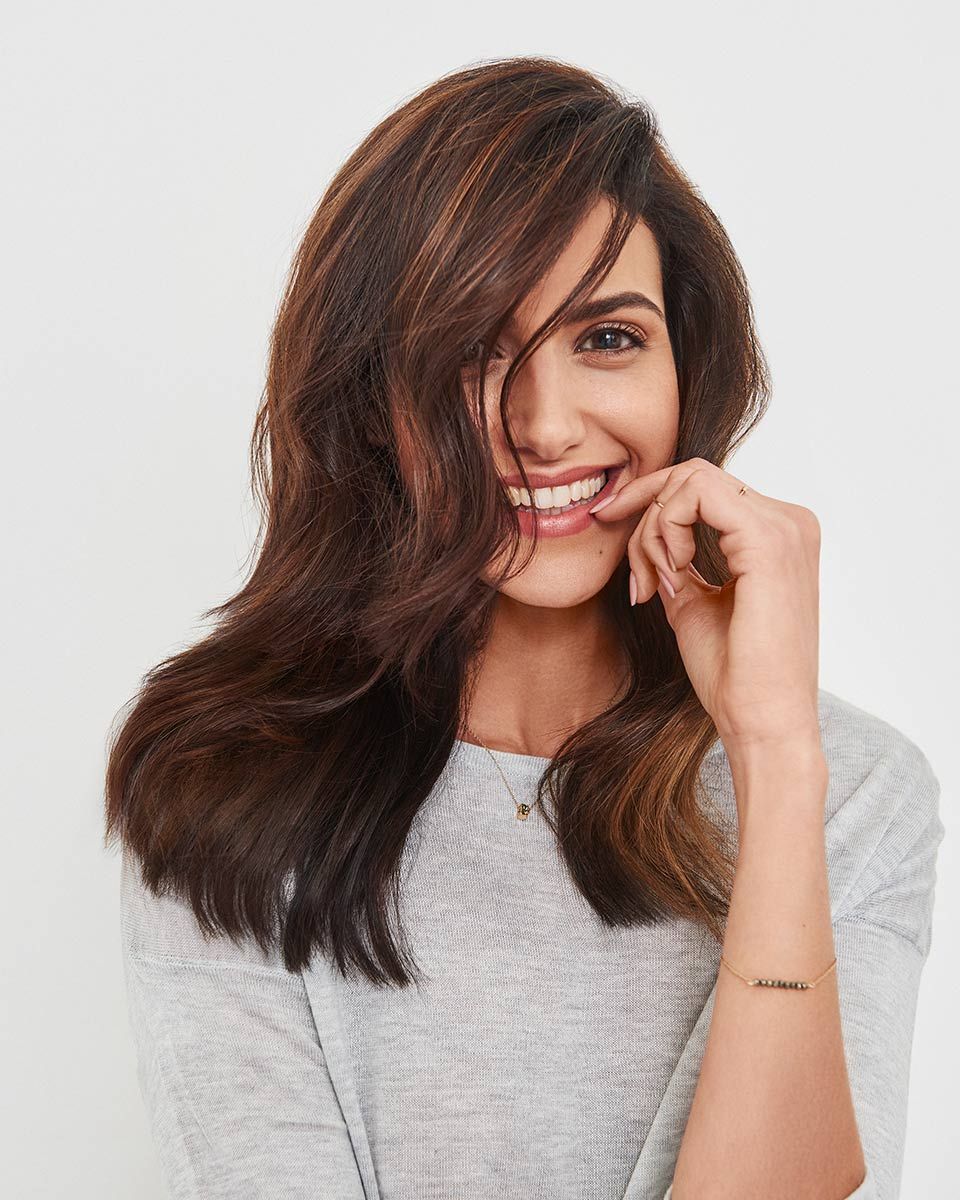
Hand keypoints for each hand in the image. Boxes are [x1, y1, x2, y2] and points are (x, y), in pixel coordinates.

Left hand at [591, 458, 821, 753]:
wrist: (763, 722)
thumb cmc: (735, 675)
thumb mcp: (694, 604)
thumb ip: (677, 563)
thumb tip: (645, 538)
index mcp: (779, 534)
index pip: (705, 486)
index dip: (651, 502)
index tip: (612, 528)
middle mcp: (790, 522)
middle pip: (693, 477)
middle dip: (646, 517)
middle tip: (638, 578)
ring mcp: (784, 527)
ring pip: (690, 482)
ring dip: (652, 528)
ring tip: (655, 583)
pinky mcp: (768, 540)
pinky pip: (696, 494)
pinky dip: (664, 528)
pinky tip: (670, 574)